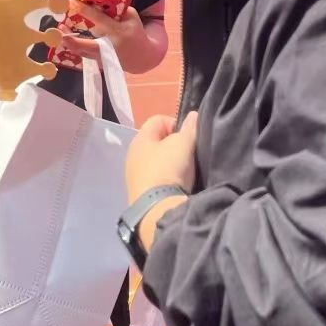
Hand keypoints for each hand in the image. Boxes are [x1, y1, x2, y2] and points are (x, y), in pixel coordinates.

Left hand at [63, 4, 156, 70]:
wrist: (142, 57)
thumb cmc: (136, 33)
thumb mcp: (132, 17)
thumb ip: (117, 10)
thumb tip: (98, 2)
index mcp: (118, 32)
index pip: (99, 20)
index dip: (85, 11)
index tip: (72, 2)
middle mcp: (109, 46)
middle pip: (86, 45)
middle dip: (72, 39)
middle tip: (60, 29)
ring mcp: (103, 57)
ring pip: (82, 52)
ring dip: (70, 42)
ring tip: (60, 31)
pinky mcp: (100, 62)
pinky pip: (84, 54)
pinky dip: (75, 47)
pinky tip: (67, 38)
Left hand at [125, 112, 198, 248]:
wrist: (157, 209)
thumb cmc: (168, 169)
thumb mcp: (183, 144)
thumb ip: (190, 128)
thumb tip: (192, 115)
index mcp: (140, 138)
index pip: (158, 119)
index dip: (176, 123)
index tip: (188, 137)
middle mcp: (133, 154)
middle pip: (158, 141)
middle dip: (174, 145)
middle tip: (189, 154)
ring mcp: (134, 175)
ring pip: (157, 161)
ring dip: (171, 163)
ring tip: (185, 172)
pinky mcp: (139, 193)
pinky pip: (156, 178)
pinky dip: (166, 178)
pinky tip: (177, 185)